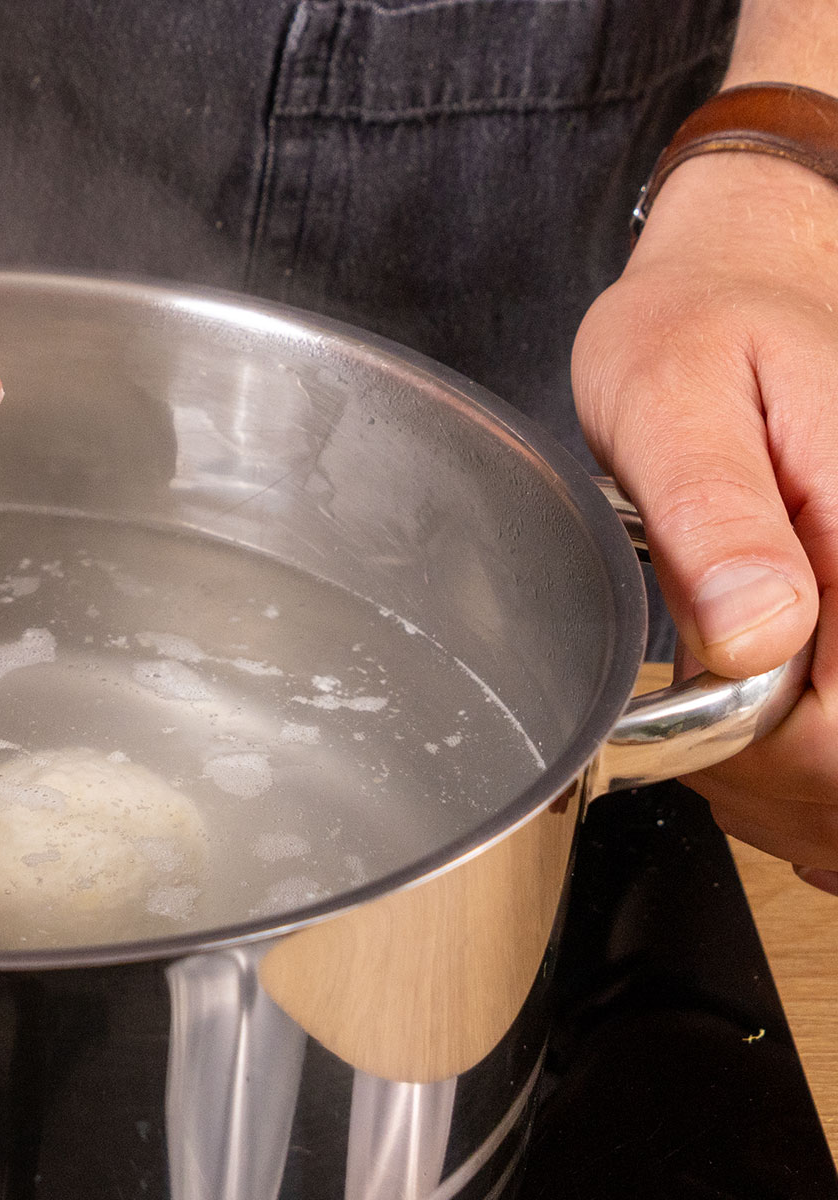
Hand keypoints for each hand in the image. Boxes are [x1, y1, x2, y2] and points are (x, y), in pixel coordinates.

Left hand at [573, 152, 837, 891]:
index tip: (707, 732)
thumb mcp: (671, 397)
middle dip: (782, 777)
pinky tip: (751, 731)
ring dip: (796, 787)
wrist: (735, 284)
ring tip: (714, 721)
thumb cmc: (694, 329)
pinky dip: (804, 774)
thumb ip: (715, 518)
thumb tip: (760, 632)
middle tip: (689, 721)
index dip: (784, 755)